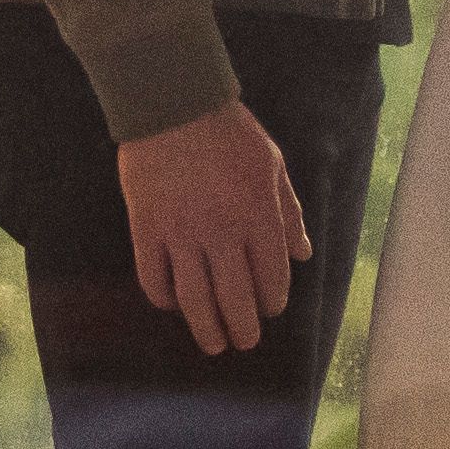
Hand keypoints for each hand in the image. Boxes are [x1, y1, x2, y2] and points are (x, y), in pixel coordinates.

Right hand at [113, 104, 311, 354]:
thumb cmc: (229, 132)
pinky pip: (154, 277)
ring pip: (195, 298)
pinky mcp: (146, 230)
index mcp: (258, 217)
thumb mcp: (273, 165)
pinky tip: (171, 304)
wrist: (173, 104)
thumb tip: (303, 253)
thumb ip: (288, 212)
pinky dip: (163, 298)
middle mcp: (222, 233)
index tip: (270, 309)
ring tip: (213, 344)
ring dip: (205, 328)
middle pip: (235, 298)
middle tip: (244, 342)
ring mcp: (181, 235)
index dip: (272, 300)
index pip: (271, 277)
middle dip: (243, 328)